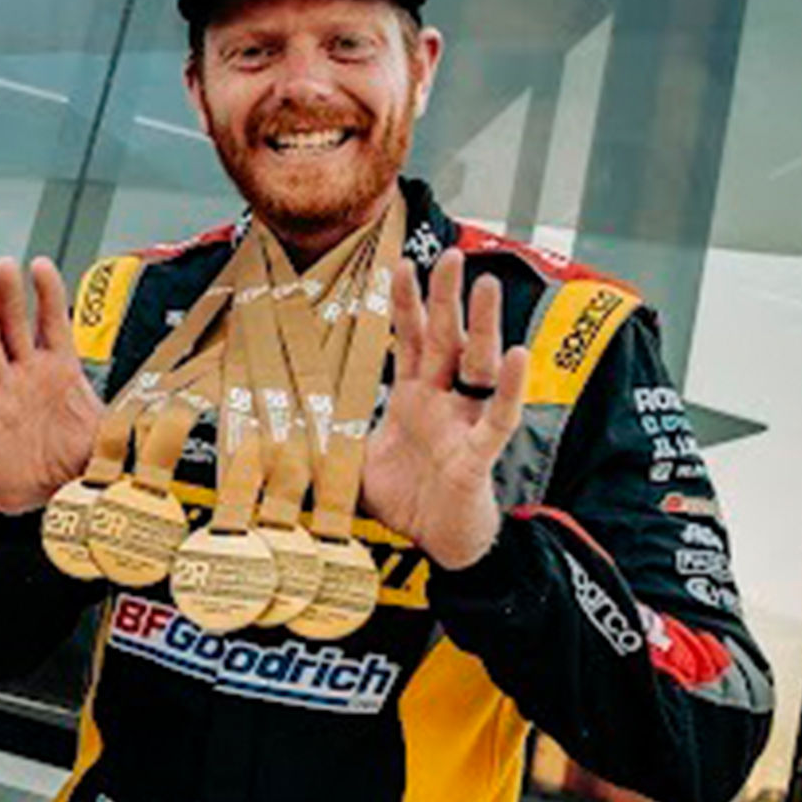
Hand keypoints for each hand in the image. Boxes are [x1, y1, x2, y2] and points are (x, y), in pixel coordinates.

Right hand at [0, 257, 103, 514]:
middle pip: (15, 326)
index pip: (52, 323)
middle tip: (5, 268)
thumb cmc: (75, 463)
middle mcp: (28, 376)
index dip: (48, 294)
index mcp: (60, 373)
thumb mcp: (109, 433)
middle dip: (11, 296)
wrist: (51, 498)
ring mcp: (3, 392)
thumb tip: (159, 412)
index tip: (41, 266)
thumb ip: (127, 416)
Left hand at [361, 250, 528, 569]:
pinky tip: (518, 356)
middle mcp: (442, 402)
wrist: (433, 547)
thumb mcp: (357, 461)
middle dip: (446, 297)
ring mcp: (463, 424)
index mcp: (413, 398)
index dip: (405, 304)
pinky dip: (509, 388)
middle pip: (446, 339)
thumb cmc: (404, 501)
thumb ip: (332, 435)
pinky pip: (498, 417)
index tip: (400, 263)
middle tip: (450, 254)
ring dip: (484, 325)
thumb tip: (283, 422)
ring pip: (478, 364)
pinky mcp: (479, 455)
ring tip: (487, 285)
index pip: (410, 340)